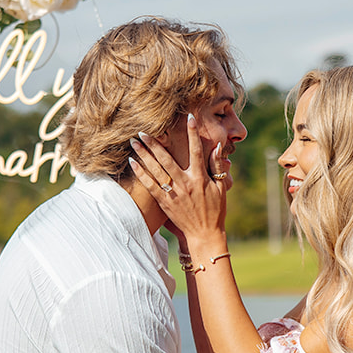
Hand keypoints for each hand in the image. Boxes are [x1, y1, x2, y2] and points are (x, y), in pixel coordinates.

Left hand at [129, 115, 229, 249]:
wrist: (205, 235)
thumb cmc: (215, 211)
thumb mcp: (220, 188)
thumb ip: (217, 166)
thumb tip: (217, 147)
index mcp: (200, 178)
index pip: (196, 150)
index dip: (193, 133)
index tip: (188, 117)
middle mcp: (185, 183)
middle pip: (167, 159)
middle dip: (154, 143)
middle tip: (143, 130)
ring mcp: (174, 193)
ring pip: (156, 170)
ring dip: (144, 154)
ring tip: (134, 142)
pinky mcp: (165, 202)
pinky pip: (150, 186)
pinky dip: (141, 173)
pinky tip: (132, 163)